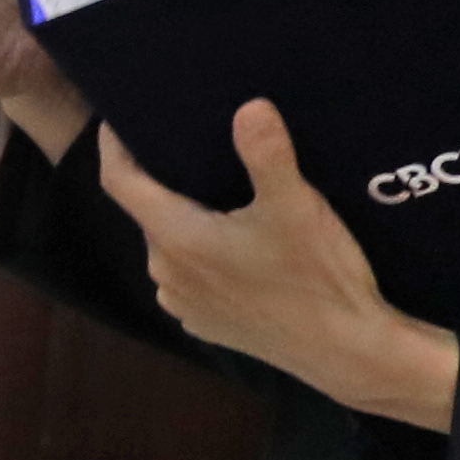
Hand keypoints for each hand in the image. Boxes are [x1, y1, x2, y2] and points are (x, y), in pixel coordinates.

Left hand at [104, 100, 457, 425]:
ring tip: (218, 195)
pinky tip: (236, 247)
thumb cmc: (317, 278)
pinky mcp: (206, 323)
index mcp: (175, 239)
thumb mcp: (297, 208)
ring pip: (170, 247)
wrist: (345, 351)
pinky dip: (202, 256)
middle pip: (149, 213)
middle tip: (190, 149)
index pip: (119, 182)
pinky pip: (190, 278)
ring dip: (185, 221)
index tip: (117, 120)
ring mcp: (183, 304)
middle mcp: (166, 273)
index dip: (114, 147)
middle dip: (162, 182)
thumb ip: (267, 155)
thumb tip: (249, 107)